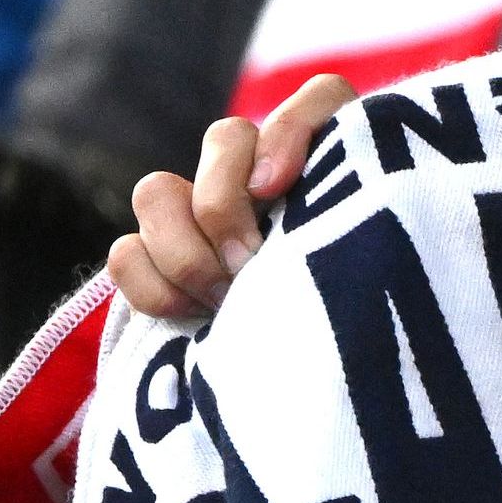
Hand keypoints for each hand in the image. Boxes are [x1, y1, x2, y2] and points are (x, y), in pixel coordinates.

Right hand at [110, 75, 358, 321]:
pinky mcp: (163, 269)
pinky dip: (152, 286)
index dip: (292, 131)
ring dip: (185, 250)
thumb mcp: (376, 281)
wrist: (327, 402)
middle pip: (223, 138)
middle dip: (226, 206)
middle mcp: (268, 184)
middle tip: (249, 266)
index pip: (322, 100)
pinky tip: (193, 315)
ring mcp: (208, 224)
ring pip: (156, 190)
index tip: (278, 190)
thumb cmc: (362, 330)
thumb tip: (276, 191)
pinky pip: (125, 254)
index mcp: (332, 175)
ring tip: (223, 300)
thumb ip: (352, 220)